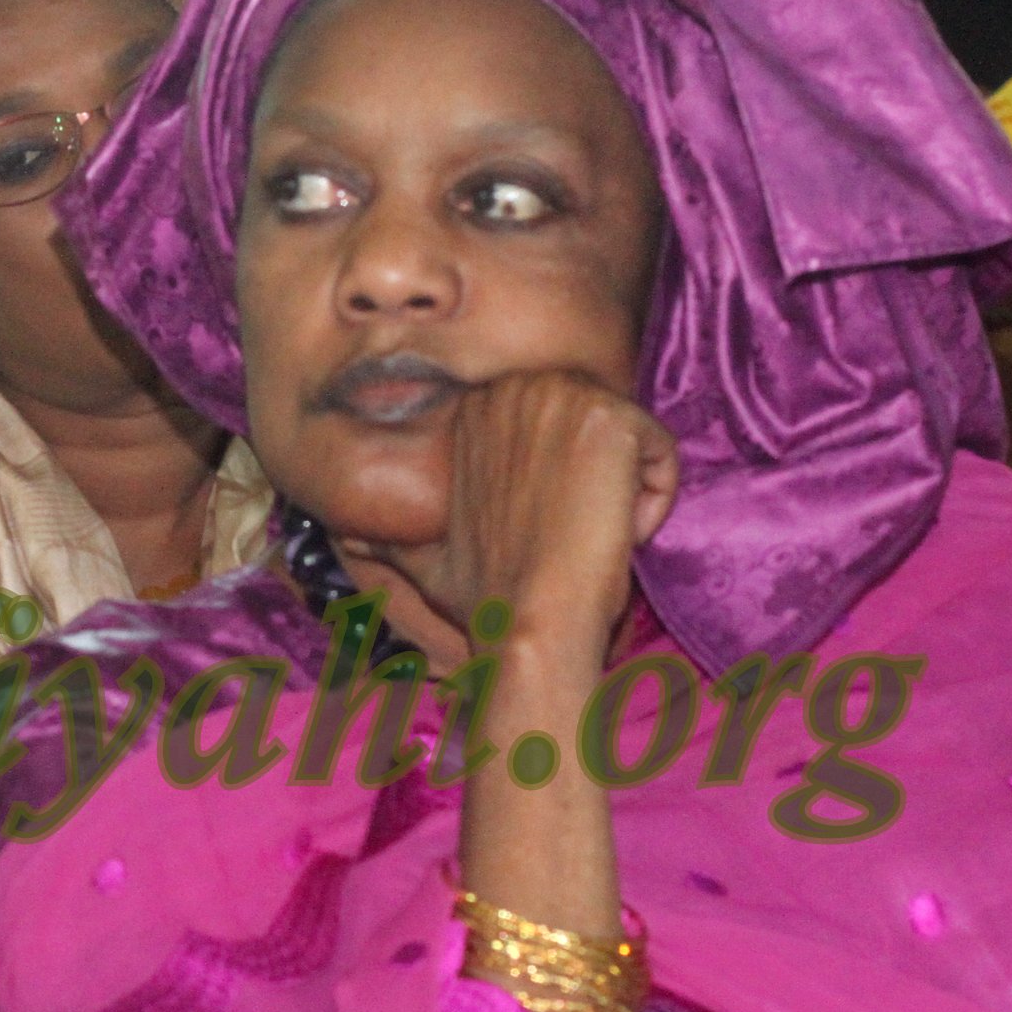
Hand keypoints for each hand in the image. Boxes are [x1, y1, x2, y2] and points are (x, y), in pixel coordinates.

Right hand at [371, 370, 676, 667]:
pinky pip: (661, 453)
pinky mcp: (611, 419)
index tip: (548, 532)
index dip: (562, 488)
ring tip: (588, 536)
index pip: (558, 427)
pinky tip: (616, 532)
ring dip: (623, 496)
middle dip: (596, 485)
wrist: (527, 621)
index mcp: (473, 410)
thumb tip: (350, 539)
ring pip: (630, 439)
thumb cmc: (485, 597)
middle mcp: (512, 390)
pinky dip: (653, 501)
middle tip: (569, 537)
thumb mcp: (423, 556)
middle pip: (595, 427)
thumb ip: (393, 532)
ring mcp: (562, 399)